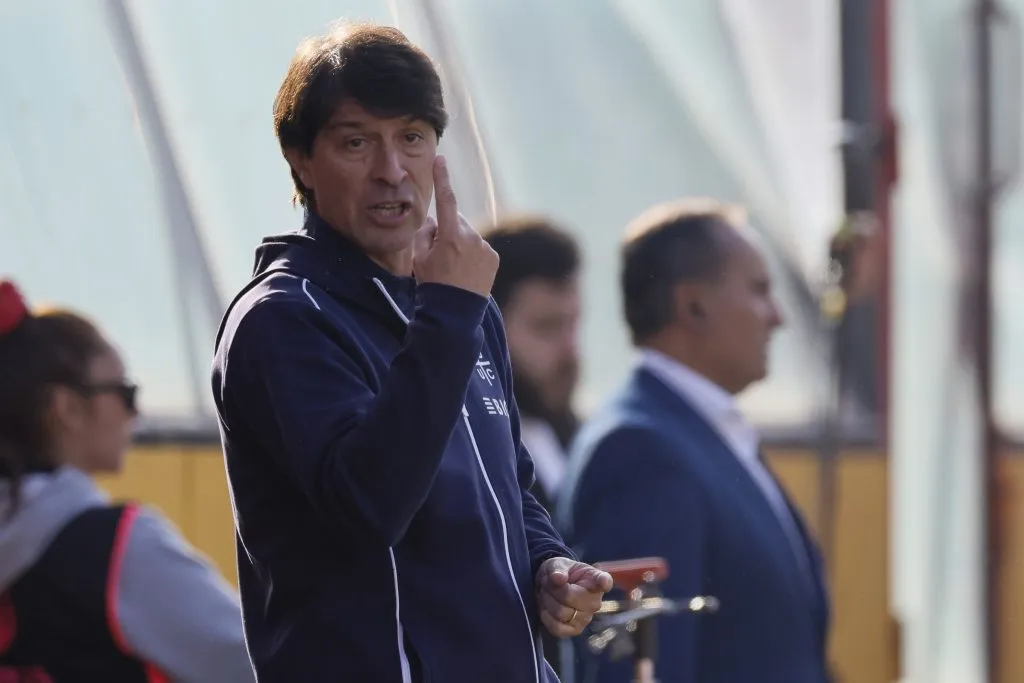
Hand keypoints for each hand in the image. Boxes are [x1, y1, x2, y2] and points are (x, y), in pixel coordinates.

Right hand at [412, 155, 498, 297]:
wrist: (454, 314)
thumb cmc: (432, 285)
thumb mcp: (419, 259)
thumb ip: (424, 233)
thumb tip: (432, 220)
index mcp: (450, 236)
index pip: (446, 200)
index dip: (442, 178)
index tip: (440, 159)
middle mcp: (471, 238)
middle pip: (456, 221)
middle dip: (448, 230)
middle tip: (439, 254)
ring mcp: (485, 247)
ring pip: (468, 235)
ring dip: (460, 243)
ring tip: (454, 268)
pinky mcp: (493, 257)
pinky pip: (479, 247)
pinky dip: (472, 254)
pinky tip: (465, 272)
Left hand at [535, 557, 613, 637]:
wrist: (550, 588)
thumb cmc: (559, 574)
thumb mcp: (557, 564)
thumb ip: (557, 568)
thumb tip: (559, 578)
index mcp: (594, 579)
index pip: (604, 581)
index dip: (604, 582)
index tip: (603, 582)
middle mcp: (595, 601)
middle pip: (569, 597)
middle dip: (553, 589)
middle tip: (548, 583)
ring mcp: (586, 617)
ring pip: (560, 612)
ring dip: (548, 601)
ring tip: (548, 594)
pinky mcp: (575, 630)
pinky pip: (557, 627)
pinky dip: (547, 617)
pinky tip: (547, 608)